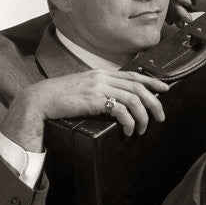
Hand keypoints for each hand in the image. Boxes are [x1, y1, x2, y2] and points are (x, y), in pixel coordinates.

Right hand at [0, 68, 170, 148]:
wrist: (41, 100)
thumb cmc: (61, 98)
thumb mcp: (84, 88)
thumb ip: (100, 90)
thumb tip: (116, 101)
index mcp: (102, 74)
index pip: (133, 75)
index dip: (152, 82)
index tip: (165, 89)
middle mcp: (102, 77)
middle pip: (138, 87)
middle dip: (154, 102)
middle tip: (161, 116)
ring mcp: (98, 88)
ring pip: (133, 98)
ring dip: (143, 116)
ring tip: (143, 129)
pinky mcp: (94, 100)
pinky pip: (121, 110)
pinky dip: (129, 122)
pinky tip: (128, 130)